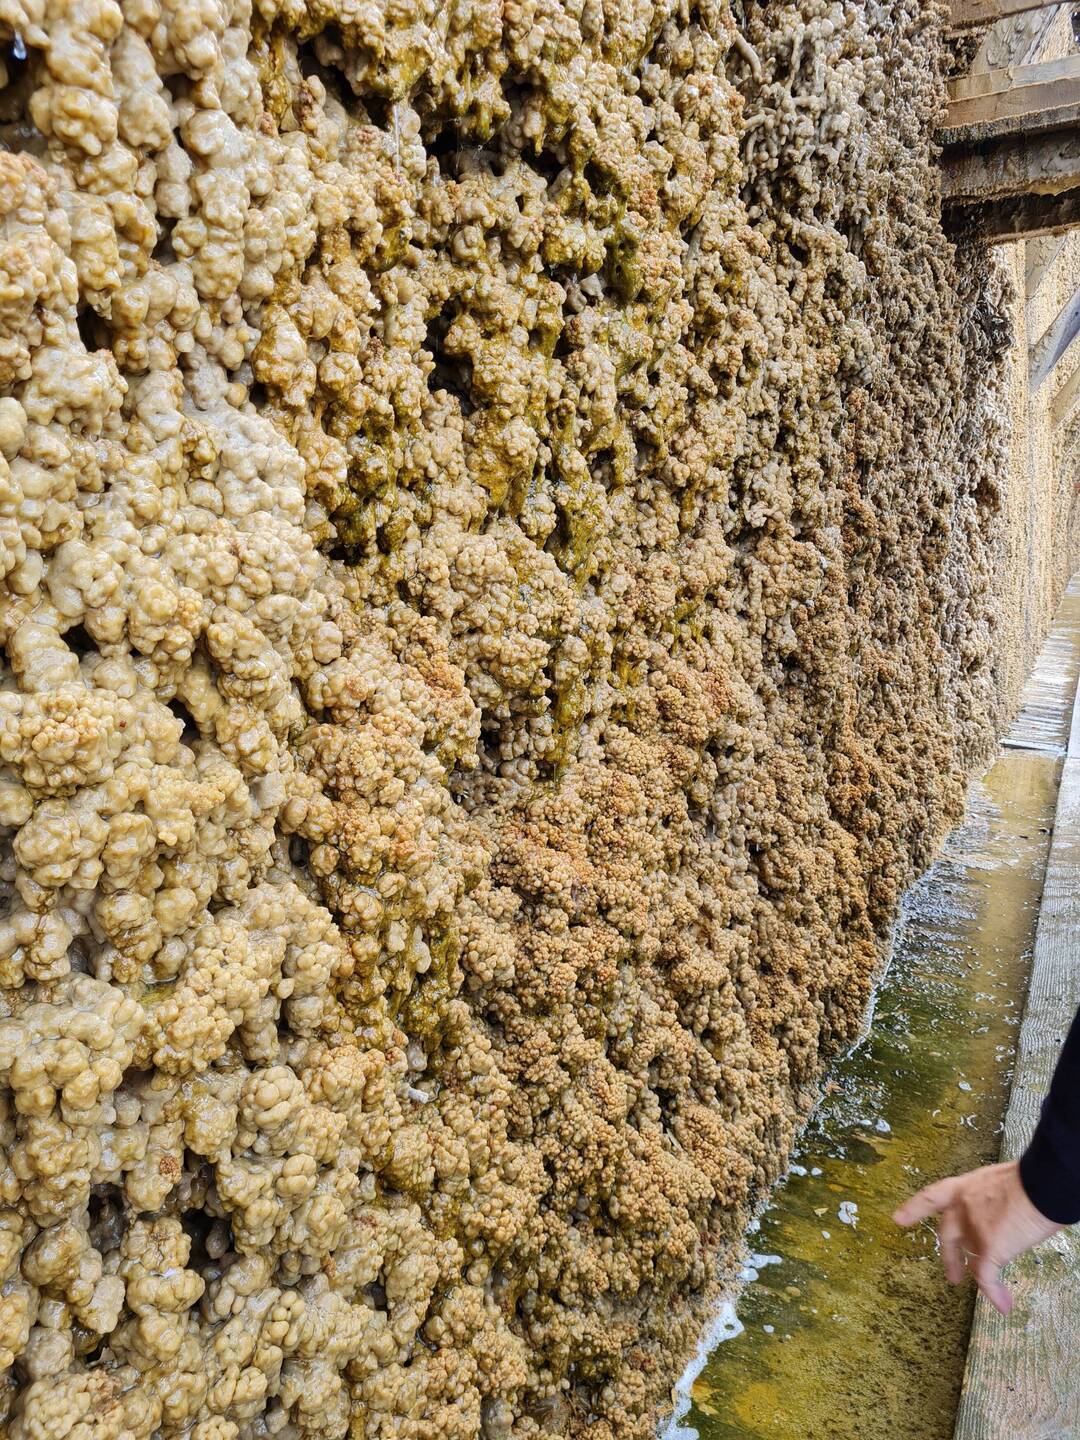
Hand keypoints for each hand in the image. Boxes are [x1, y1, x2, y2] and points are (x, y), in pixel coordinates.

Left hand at [892, 1160, 1061, 1314]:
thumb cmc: (1030, 1178)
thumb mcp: (1000, 1182)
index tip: (898, 1219)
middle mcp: (963, 1207)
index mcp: (965, 1187)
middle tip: (952, 1275)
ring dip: (976, 1274)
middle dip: (949, 1255)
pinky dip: (995, 1293)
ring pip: (971, 1257)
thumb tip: (1006, 1211)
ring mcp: (974, 1228)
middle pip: (948, 1234)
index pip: (932, 1197)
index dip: (914, 1209)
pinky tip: (1002, 1304)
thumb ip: (992, 1198)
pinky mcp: (990, 1248)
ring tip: (986, 1289)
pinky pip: (987, 1277)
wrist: (1042, 1184)